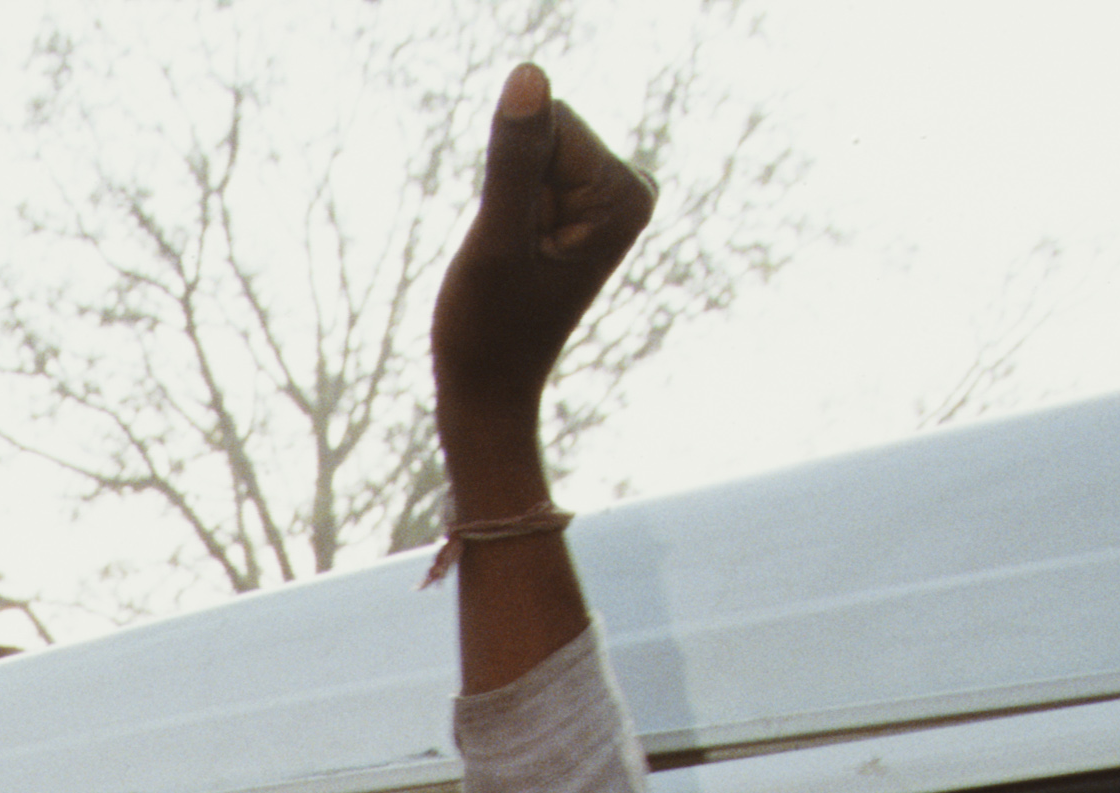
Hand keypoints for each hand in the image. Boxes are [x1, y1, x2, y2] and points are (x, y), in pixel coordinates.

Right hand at [430, 66, 657, 453]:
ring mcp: (610, 198)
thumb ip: (514, 156)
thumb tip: (528, 73)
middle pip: (544, 129)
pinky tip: (517, 253)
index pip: (548, 120)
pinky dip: (508, 209)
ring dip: (506, 202)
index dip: (508, 176)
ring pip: (530, 151)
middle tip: (510, 251)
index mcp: (626, 192)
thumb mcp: (496, 238)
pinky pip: (529, 171)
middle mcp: (631, 188)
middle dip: (509, 187)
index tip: (513, 239)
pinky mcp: (585, 207)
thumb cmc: (489, 329)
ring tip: (513, 257)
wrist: (488, 391)